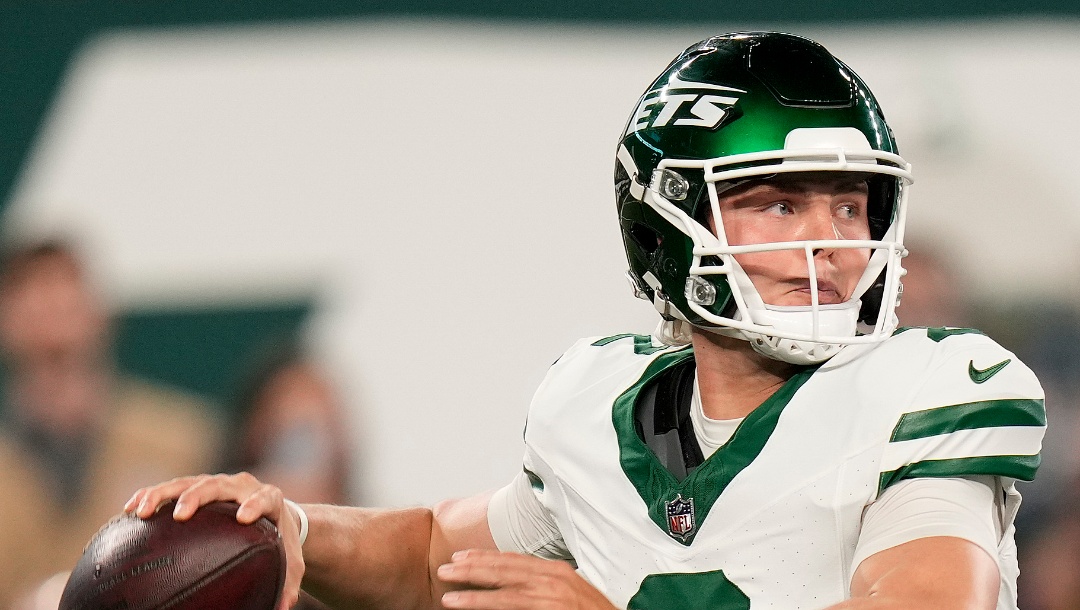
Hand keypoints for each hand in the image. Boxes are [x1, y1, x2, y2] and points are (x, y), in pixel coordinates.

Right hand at [124, 473, 305, 609]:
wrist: (272, 511)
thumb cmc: (279, 539)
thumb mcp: (290, 560)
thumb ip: (289, 582)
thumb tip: (284, 609)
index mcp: (269, 498)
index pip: (264, 497)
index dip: (255, 504)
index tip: (244, 517)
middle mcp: (241, 486)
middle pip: (218, 485)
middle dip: (198, 497)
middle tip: (181, 514)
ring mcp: (218, 484)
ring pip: (188, 482)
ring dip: (163, 494)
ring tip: (142, 511)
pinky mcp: (198, 486)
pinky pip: (172, 487)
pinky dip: (151, 494)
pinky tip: (131, 509)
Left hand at [436, 549, 617, 609]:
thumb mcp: (570, 590)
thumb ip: (545, 584)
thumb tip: (521, 584)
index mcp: (556, 571)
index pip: (513, 559)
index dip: (485, 557)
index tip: (462, 557)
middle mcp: (552, 580)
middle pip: (504, 570)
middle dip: (472, 569)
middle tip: (445, 569)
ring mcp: (551, 598)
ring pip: (504, 592)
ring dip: (473, 593)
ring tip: (448, 596)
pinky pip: (512, 608)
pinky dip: (489, 607)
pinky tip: (471, 608)